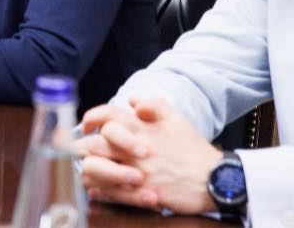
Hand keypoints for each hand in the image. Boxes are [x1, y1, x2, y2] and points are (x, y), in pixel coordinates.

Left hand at [76, 97, 221, 214]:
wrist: (215, 179)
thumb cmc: (193, 149)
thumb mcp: (176, 119)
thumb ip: (153, 105)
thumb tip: (132, 100)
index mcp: (141, 129)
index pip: (107, 116)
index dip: (92, 117)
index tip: (88, 123)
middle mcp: (135, 149)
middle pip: (93, 144)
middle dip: (80, 145)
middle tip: (78, 148)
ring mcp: (136, 172)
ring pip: (96, 169)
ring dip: (87, 168)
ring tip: (86, 168)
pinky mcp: (141, 194)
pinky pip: (110, 193)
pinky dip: (98, 190)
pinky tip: (95, 188)